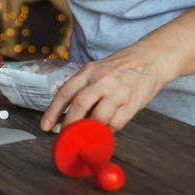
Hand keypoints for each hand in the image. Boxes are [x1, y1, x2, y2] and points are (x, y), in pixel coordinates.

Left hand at [40, 43, 170, 132]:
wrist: (150, 60)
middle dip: (70, 124)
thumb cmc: (118, 68)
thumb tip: (65, 112)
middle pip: (79, 105)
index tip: (45, 126)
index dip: (52, 111)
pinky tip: (105, 129)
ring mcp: (118, 92)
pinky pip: (117, 123)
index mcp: (88, 72)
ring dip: (91, 129)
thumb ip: (82, 88)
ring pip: (99, 117)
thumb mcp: (95, 70)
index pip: (65, 92)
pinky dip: (108, 130)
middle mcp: (102, 80)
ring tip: (88, 132)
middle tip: (66, 135)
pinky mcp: (133, 103)